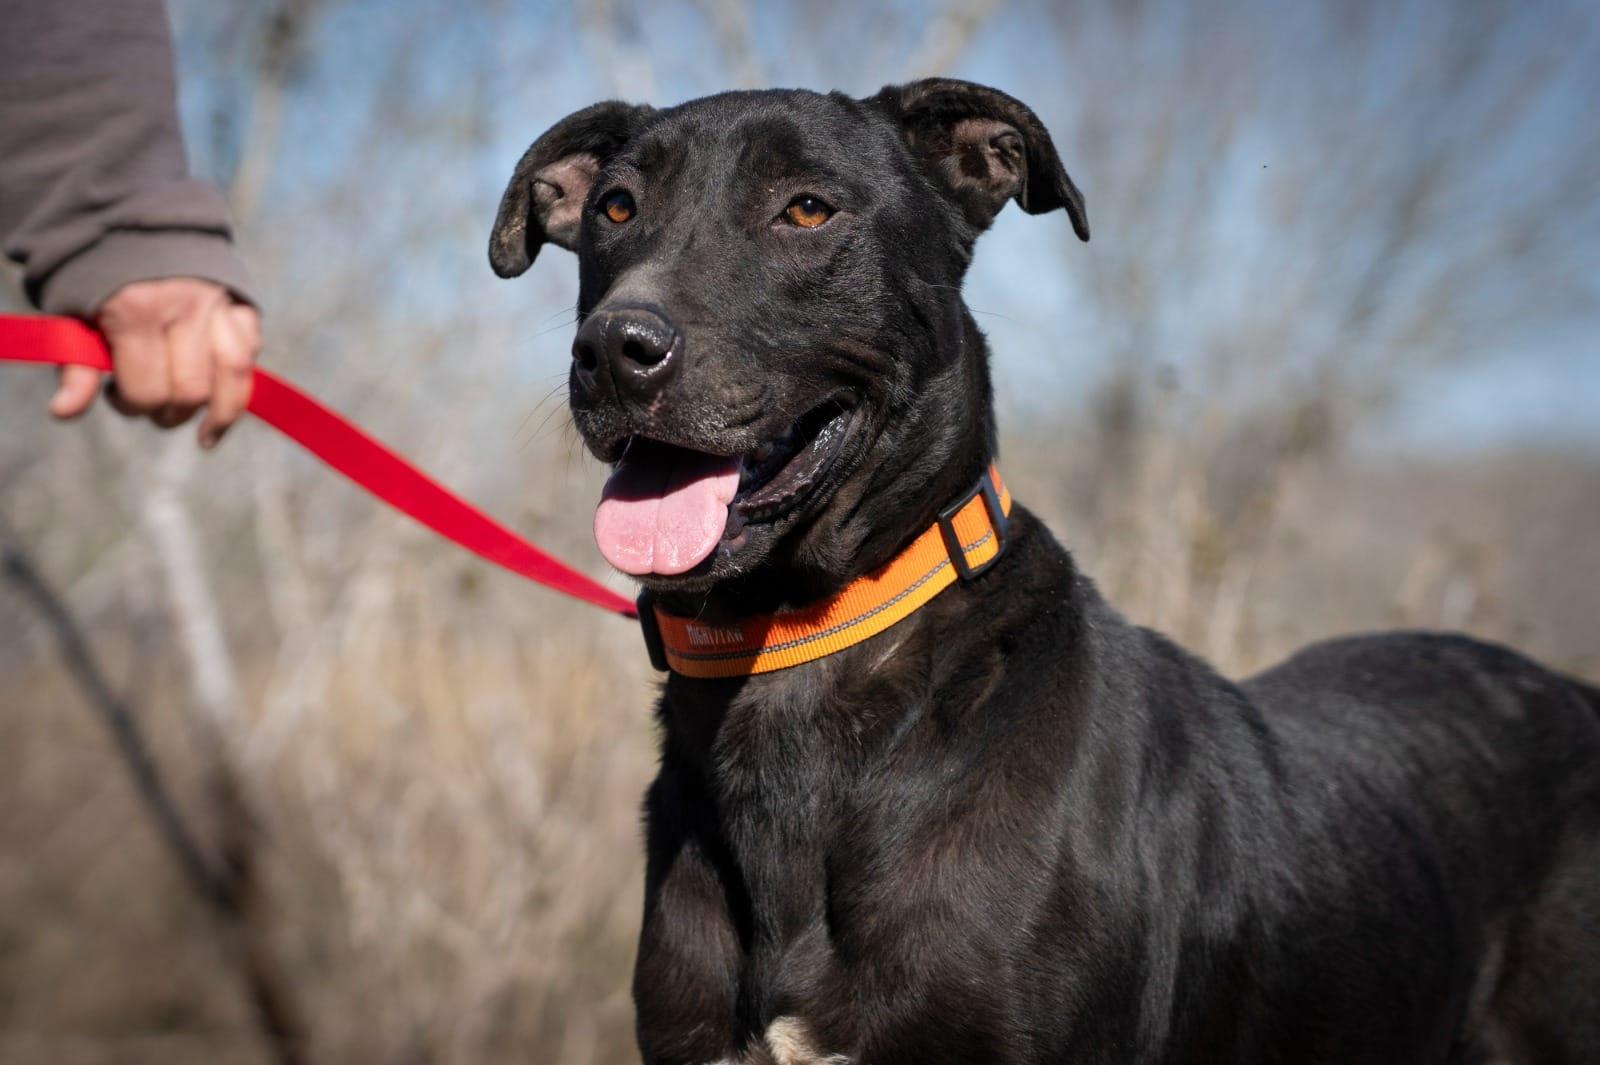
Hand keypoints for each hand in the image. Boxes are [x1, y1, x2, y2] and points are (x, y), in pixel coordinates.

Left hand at [49, 278, 261, 448]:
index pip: (147, 390)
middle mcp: (185, 308)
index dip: (131, 406)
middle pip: (192, 391)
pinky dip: (241, 374)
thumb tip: (63, 412)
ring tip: (209, 433)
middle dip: (172, 413)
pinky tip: (227, 393)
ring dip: (223, 412)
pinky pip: (251, 348)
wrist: (132, 219)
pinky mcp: (240, 300)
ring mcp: (218, 303)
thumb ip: (76, 367)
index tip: (117, 397)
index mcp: (136, 312)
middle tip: (155, 410)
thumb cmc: (96, 279)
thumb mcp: (74, 319)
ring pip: (234, 374)